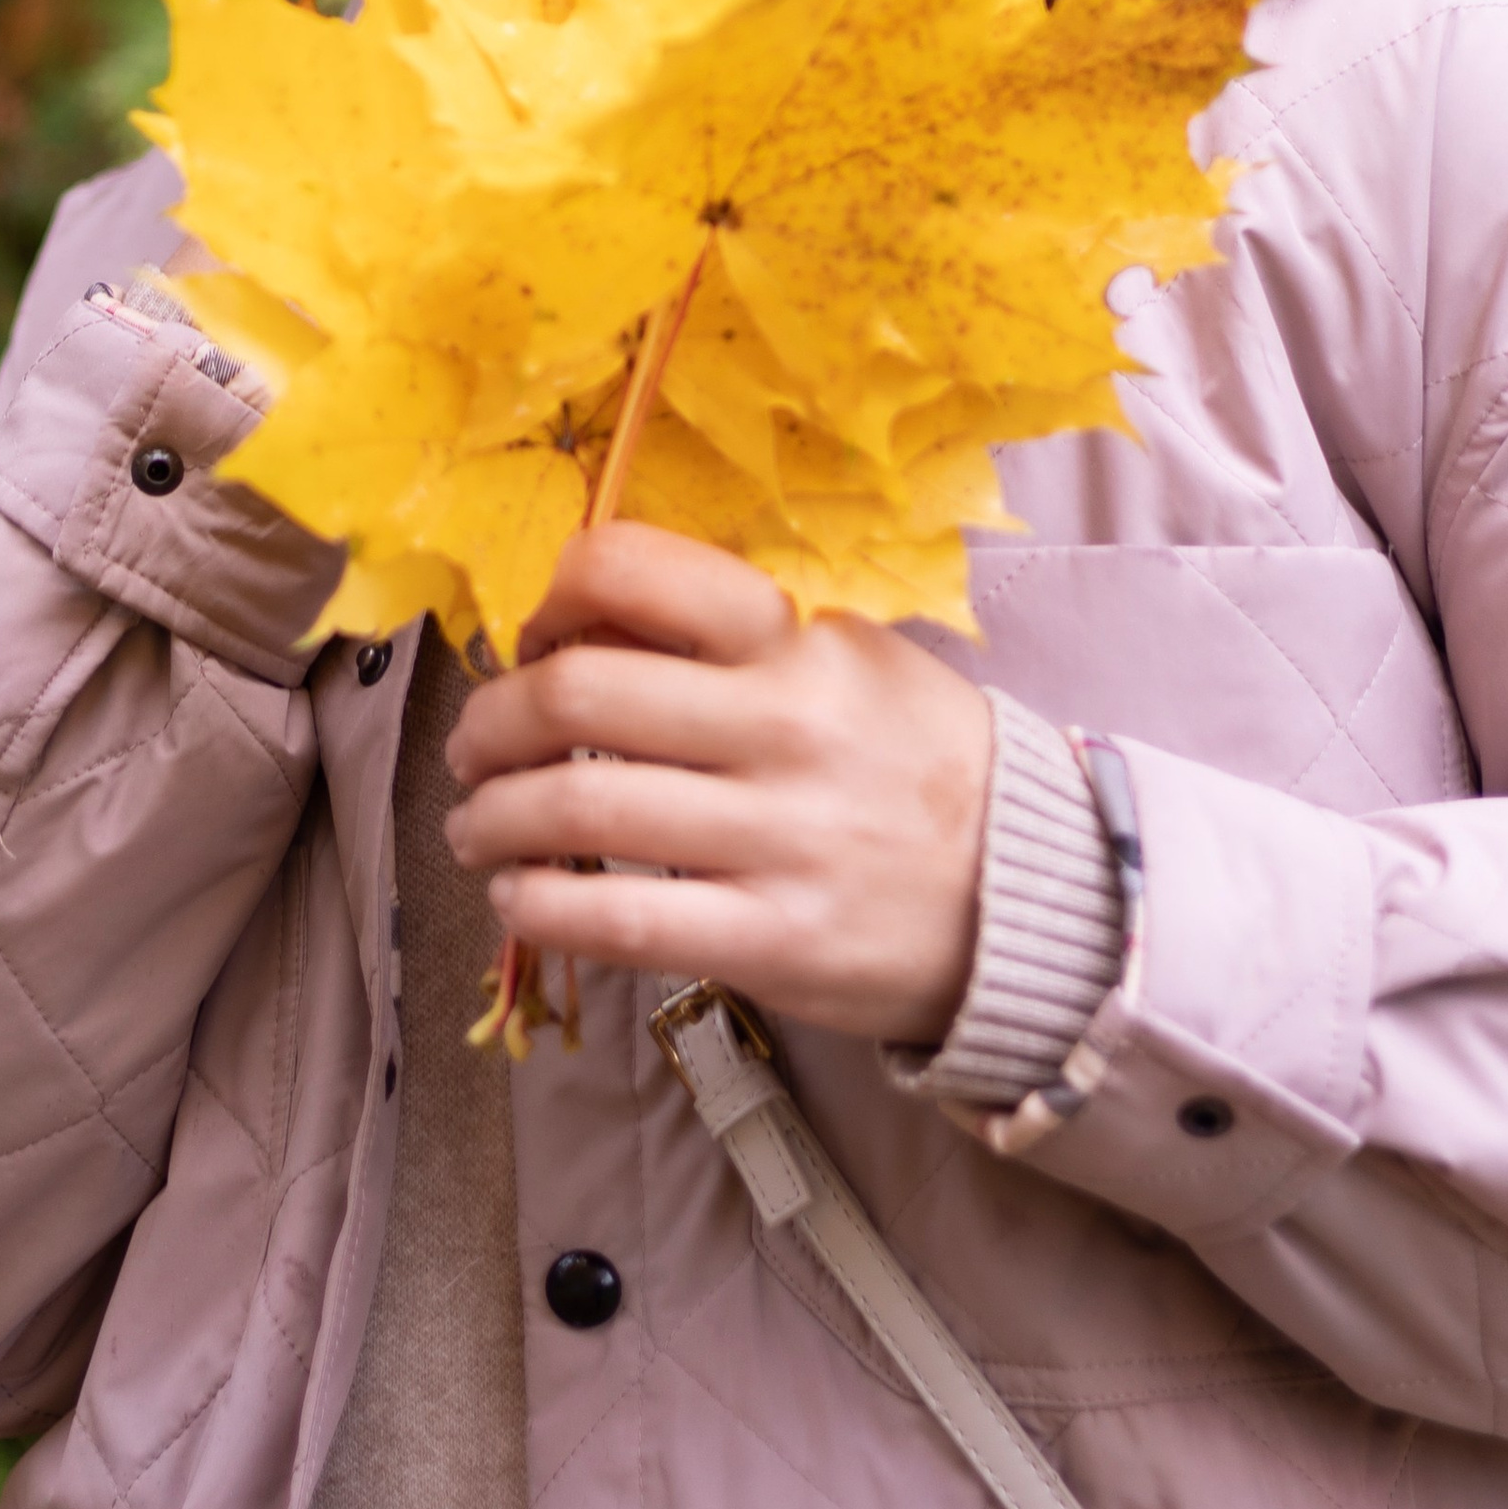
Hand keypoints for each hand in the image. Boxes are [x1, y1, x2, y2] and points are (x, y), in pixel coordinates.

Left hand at [443, 520, 993, 1044]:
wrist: (1032, 891)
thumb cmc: (910, 758)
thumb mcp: (846, 656)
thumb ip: (728, 635)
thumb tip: (579, 621)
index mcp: (794, 637)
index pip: (632, 568)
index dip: (546, 596)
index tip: (529, 639)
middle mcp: (782, 726)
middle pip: (574, 696)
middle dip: (491, 722)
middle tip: (475, 747)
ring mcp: (778, 838)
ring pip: (576, 811)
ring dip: (491, 819)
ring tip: (477, 827)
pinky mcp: (774, 940)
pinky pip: (620, 921)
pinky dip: (539, 906)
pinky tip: (518, 897)